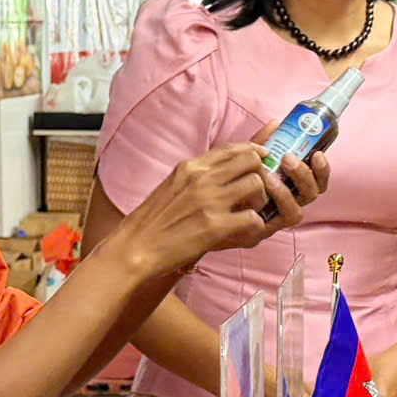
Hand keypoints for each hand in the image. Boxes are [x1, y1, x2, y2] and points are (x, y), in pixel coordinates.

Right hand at [116, 145, 330, 275]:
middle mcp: (202, 178)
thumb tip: (219, 171)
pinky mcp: (215, 227)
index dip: (253, 150)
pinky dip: (255, 226)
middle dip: (262, 174)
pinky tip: (246, 231)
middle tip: (258, 192)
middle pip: (251, 160)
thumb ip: (196, 177)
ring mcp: (209, 201)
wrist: (133, 248)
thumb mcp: (172, 186)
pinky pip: (253, 218)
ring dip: (262, 199)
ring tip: (252, 212)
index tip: (262, 158)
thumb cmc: (151, 221)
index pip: (232, 148)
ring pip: (257, 184)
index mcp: (191, 167)